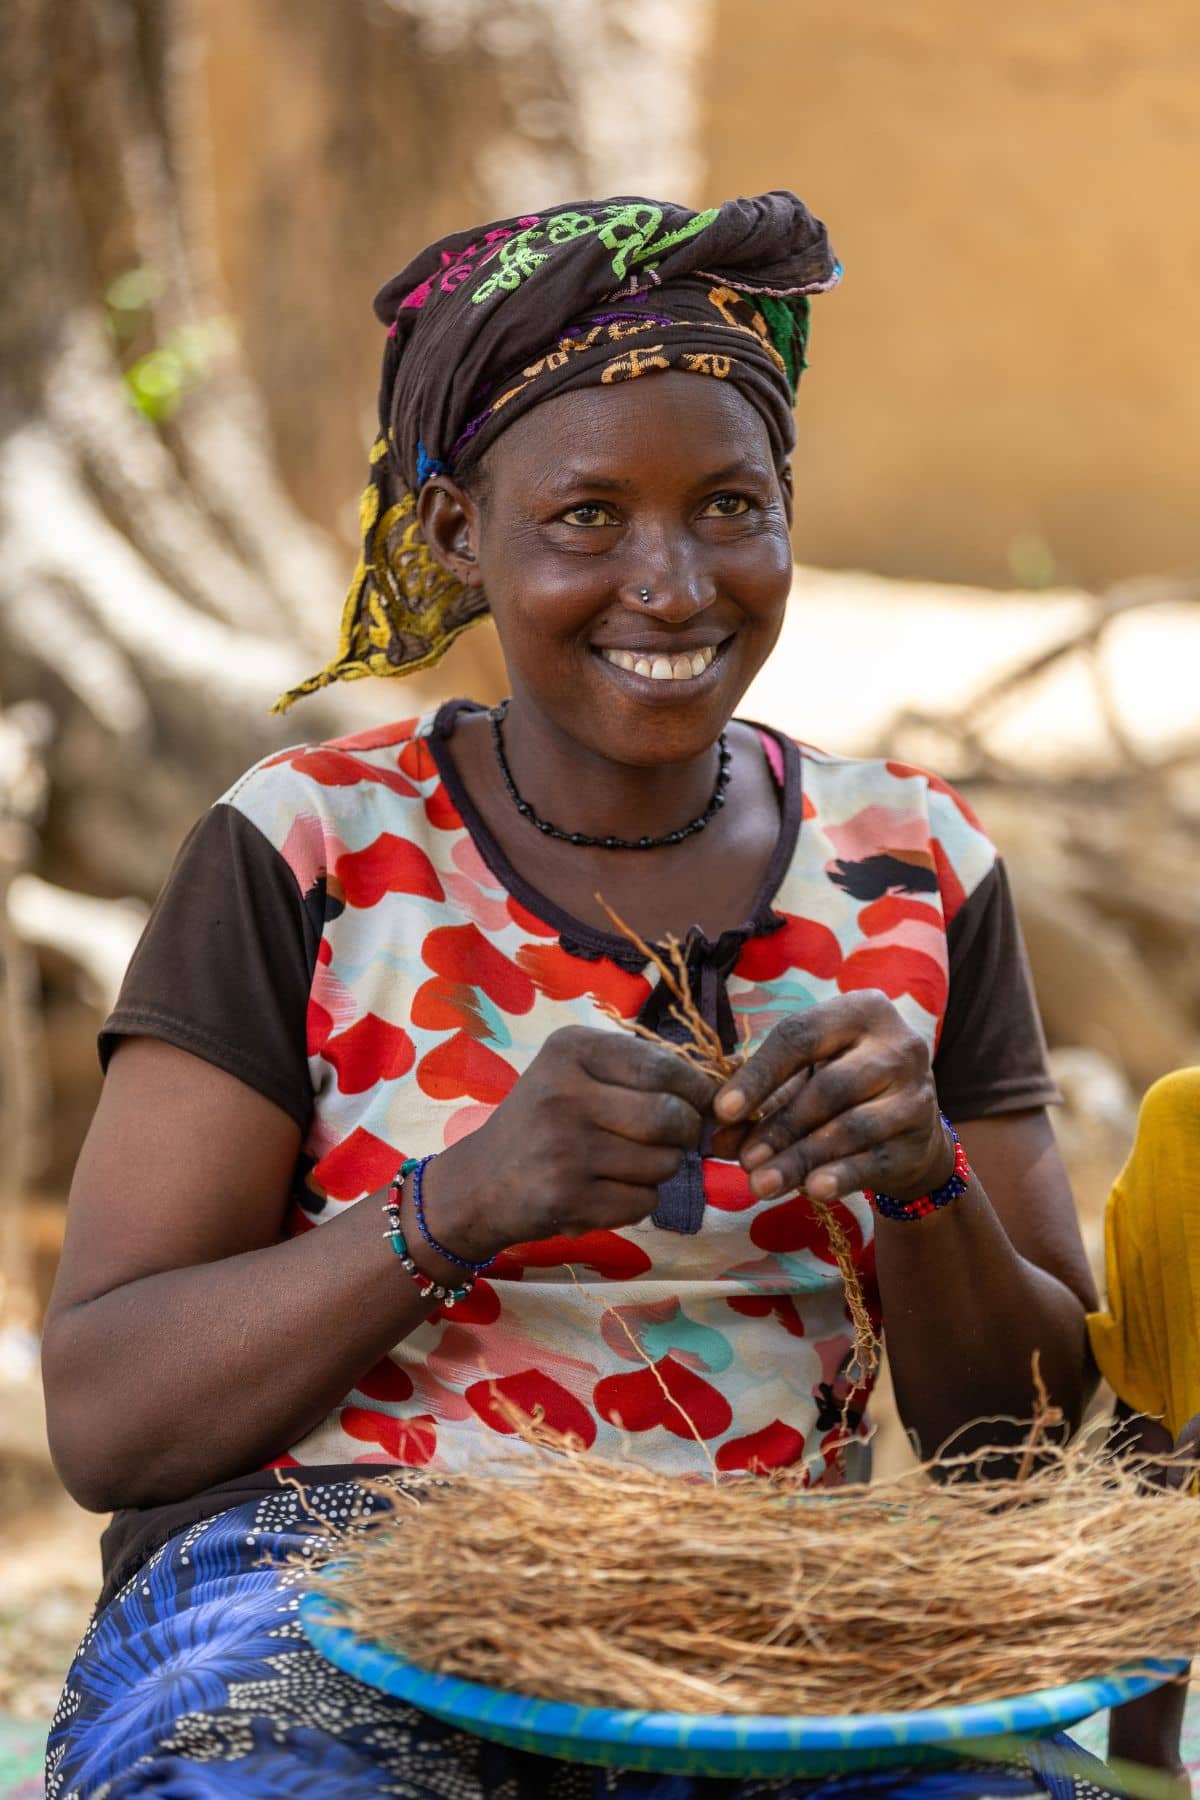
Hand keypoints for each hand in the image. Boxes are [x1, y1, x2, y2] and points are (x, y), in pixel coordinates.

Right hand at [425, 1026, 717, 1261]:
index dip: (698, 1091)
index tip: (705, 1105)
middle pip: (670, 1117)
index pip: (664, 1068)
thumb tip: (721, 1094)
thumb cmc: (541, 1122)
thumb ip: (638, 1074)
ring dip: (661, 1170)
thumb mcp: (574, 1075)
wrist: (478, 1184)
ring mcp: (564, 1148)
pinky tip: (607, 1192)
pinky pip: (643, 1202)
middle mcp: (565, 1093)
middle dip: (685, 1134)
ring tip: (629, 1165)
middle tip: (674, 1140)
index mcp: (571, 1050)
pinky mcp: (566, 1198)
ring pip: (663, 1164)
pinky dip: (639, 1201)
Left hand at [712, 991, 953, 1205]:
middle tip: (744, 1160)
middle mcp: (896, 1045)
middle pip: (828, 1087)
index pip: (800, 1037)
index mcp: (860, 1011)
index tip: (722, 1112)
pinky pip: (875, 1160)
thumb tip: (718, 1139)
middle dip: (780, 1126)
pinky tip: (812, 1190)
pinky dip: (841, 1176)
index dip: (758, 1076)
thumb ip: (761, 1103)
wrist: (909, 1125)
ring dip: (801, 1158)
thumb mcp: (801, 1081)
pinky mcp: (921, 1137)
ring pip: (851, 1127)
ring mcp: (915, 1092)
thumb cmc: (842, 1087)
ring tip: (762, 1183)